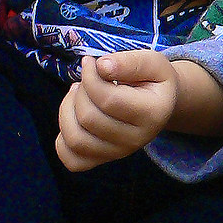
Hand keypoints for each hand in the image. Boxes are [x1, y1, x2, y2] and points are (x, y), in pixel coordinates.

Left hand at [56, 51, 179, 172]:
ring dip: (67, 111)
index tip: (91, 63)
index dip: (90, 77)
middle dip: (81, 92)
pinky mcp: (102, 160)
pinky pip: (72, 160)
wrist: (159, 105)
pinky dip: (63, 139)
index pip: (108, 99)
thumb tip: (101, 66)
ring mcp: (118, 153)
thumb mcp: (152, 62)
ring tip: (77, 95)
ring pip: (76, 140)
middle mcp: (136, 140)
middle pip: (89, 118)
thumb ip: (129, 62)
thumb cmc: (153, 80)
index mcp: (152, 114)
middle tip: (88, 79)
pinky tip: (74, 118)